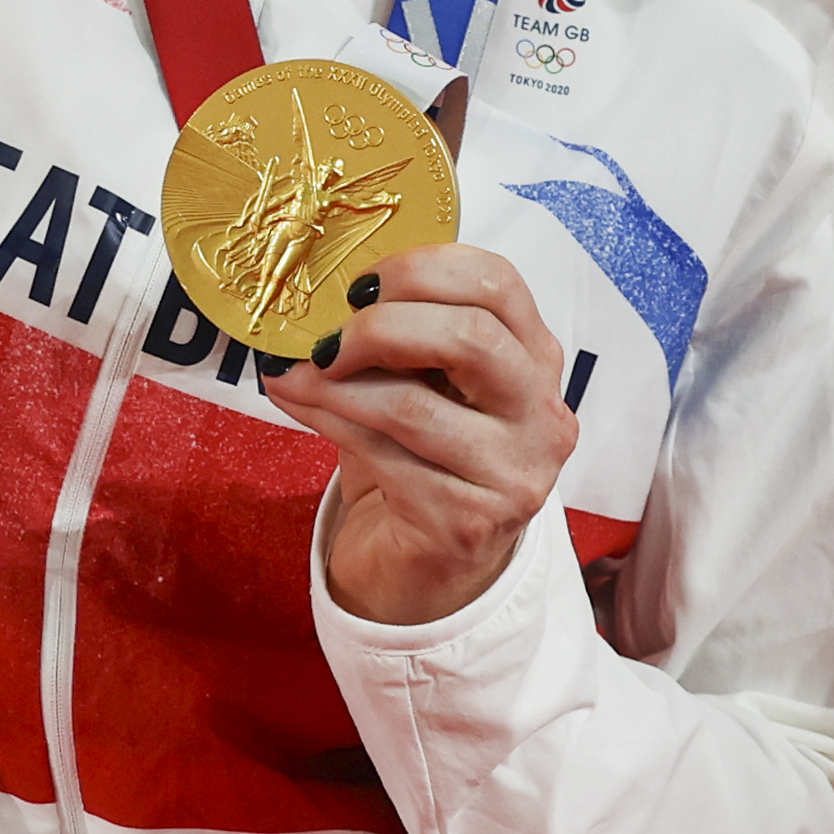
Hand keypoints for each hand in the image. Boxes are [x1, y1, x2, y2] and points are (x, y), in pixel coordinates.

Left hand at [271, 239, 579, 627]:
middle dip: (381, 326)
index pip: (498, 284)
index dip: (424, 268)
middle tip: (325, 336)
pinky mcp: (466, 523)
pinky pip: (381, 456)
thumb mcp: (425, 383)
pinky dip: (325, 420)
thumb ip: (401, 337)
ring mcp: (512, 474)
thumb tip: (316, 293)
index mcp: (537, 359)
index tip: (360, 284)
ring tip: (292, 370)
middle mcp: (542, 415)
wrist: (424, 565)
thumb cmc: (422, 455)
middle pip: (470, 337)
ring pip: (412, 405)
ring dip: (334, 383)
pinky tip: (294, 402)